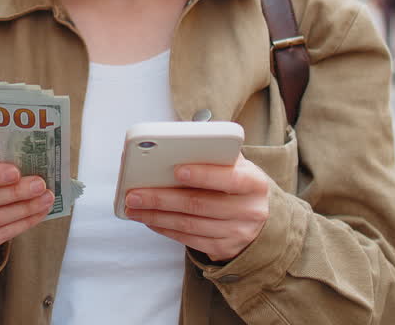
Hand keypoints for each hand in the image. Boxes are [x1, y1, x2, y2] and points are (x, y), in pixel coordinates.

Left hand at [124, 154, 270, 261]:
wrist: (261, 221)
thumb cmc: (239, 185)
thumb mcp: (238, 167)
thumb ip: (215, 154)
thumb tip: (174, 146)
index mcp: (254, 183)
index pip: (230, 177)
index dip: (204, 174)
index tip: (177, 170)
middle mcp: (250, 210)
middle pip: (199, 204)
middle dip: (162, 198)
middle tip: (134, 193)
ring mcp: (237, 233)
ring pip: (189, 224)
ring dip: (156, 215)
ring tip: (133, 206)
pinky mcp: (224, 249)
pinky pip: (189, 239)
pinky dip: (165, 228)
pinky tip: (149, 218)